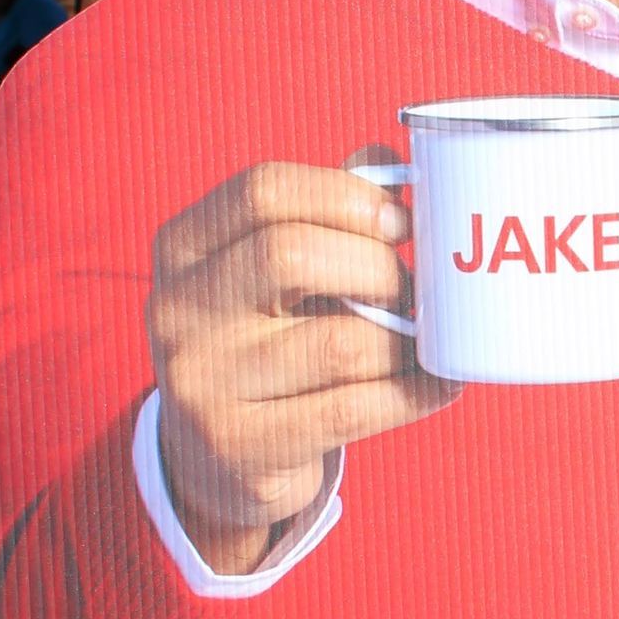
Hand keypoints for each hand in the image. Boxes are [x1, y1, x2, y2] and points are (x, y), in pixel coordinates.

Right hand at [148, 155, 454, 573]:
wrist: (216, 457)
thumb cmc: (267, 340)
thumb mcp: (272, 273)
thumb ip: (325, 212)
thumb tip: (392, 161)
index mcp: (183, 247)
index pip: (263, 191)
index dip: (347, 196)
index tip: (401, 223)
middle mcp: (178, 309)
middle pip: (292, 255)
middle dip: (379, 268)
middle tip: (413, 290)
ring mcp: (202, 382)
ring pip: (338, 343)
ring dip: (405, 340)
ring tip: (426, 340)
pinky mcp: (239, 446)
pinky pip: (352, 410)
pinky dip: (413, 393)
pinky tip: (440, 384)